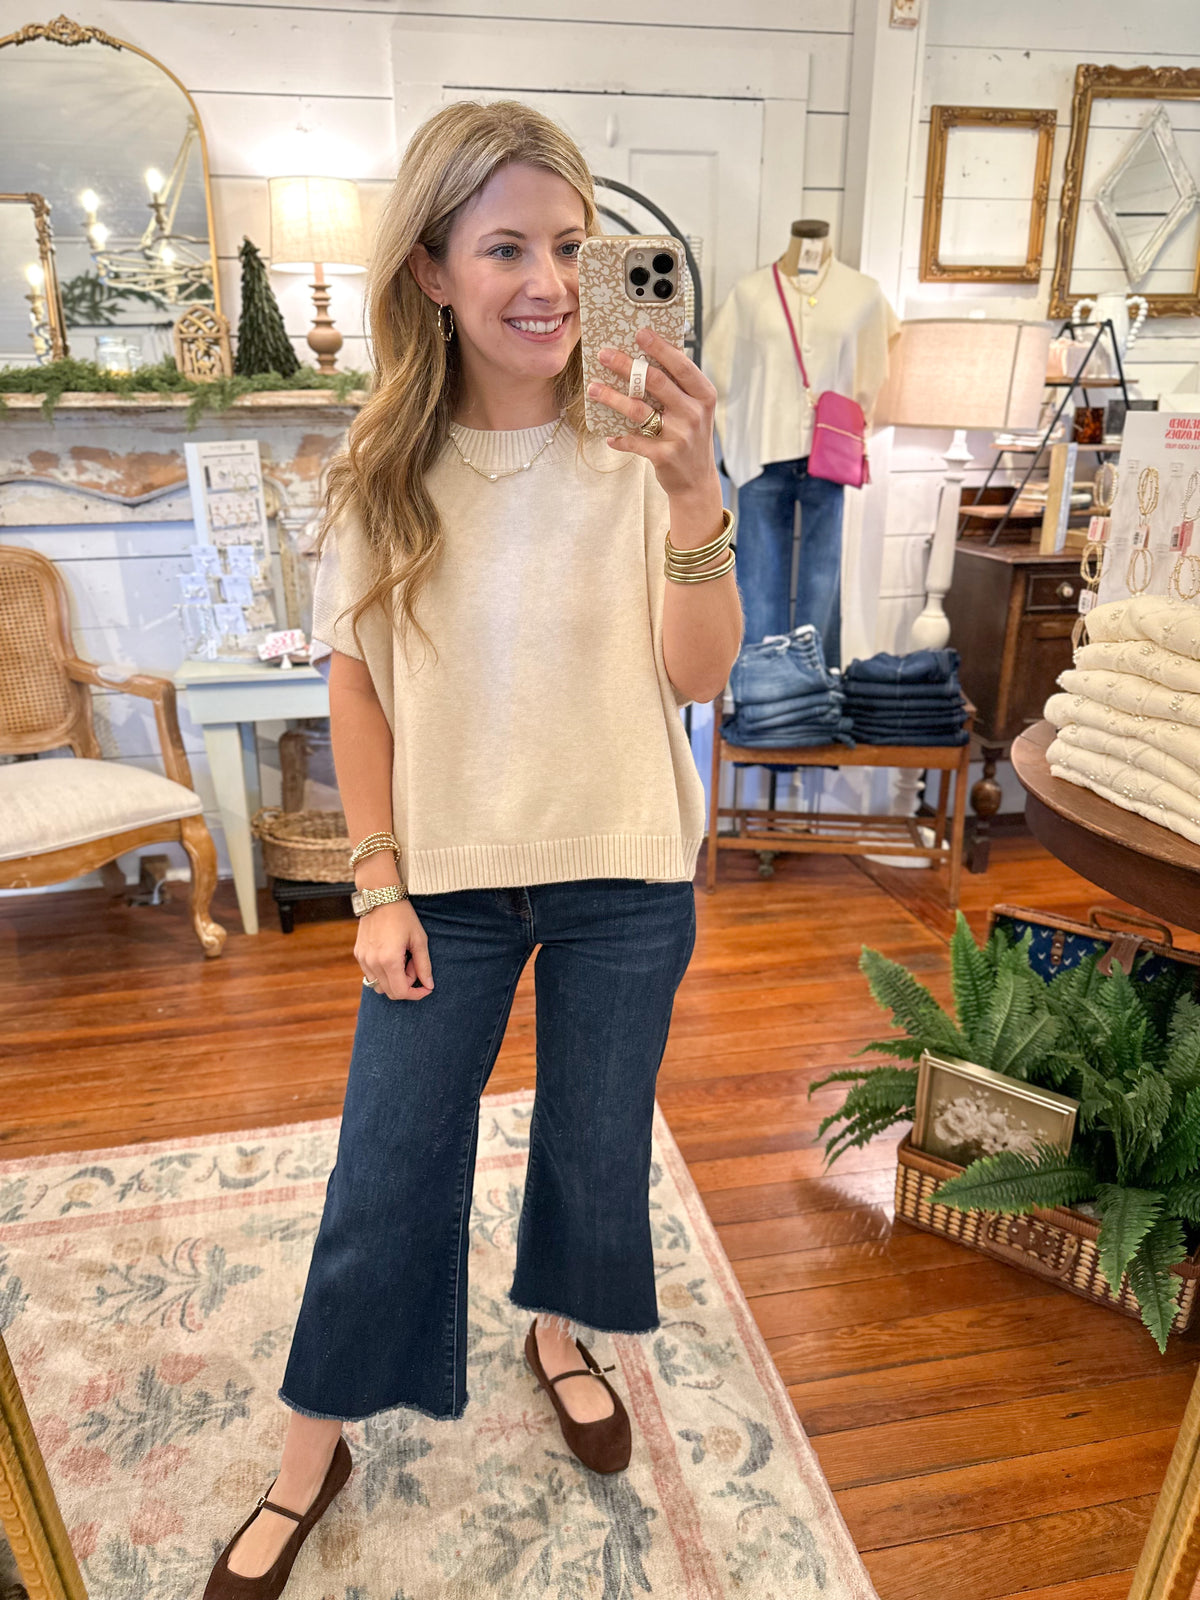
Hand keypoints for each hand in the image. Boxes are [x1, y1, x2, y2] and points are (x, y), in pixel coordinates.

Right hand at [357, 900, 433, 1000]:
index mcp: (389, 960)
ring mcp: (363, 959)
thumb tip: (429, 986)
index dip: (416, 994)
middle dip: (406, 985)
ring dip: (394, 980)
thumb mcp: (419, 940)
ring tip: (403, 959)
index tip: (426, 988)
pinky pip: (371, 975)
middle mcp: (373, 963)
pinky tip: (391, 956)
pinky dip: (383, 973)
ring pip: (379, 986)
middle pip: (390, 992)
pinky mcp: (358, 954)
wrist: (381, 897)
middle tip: (413, 965)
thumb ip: (424, 965)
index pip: (401, 992)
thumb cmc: (404, 916)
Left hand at [587, 326, 719, 501]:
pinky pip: (633, 441)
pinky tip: (608, 435)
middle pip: (655, 381)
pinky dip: (618, 438)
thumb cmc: (690, 437)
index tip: (639, 333)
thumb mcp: (694, 409)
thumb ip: (678, 388)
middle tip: (604, 354)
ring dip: (612, 397)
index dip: (659, 347)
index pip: (680, 365)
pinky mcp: (664, 455)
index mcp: (703, 395)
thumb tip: (646, 358)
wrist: (697, 481)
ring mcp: (679, 435)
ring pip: (638, 409)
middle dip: (626, 365)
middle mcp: (693, 413)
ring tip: (593, 388)